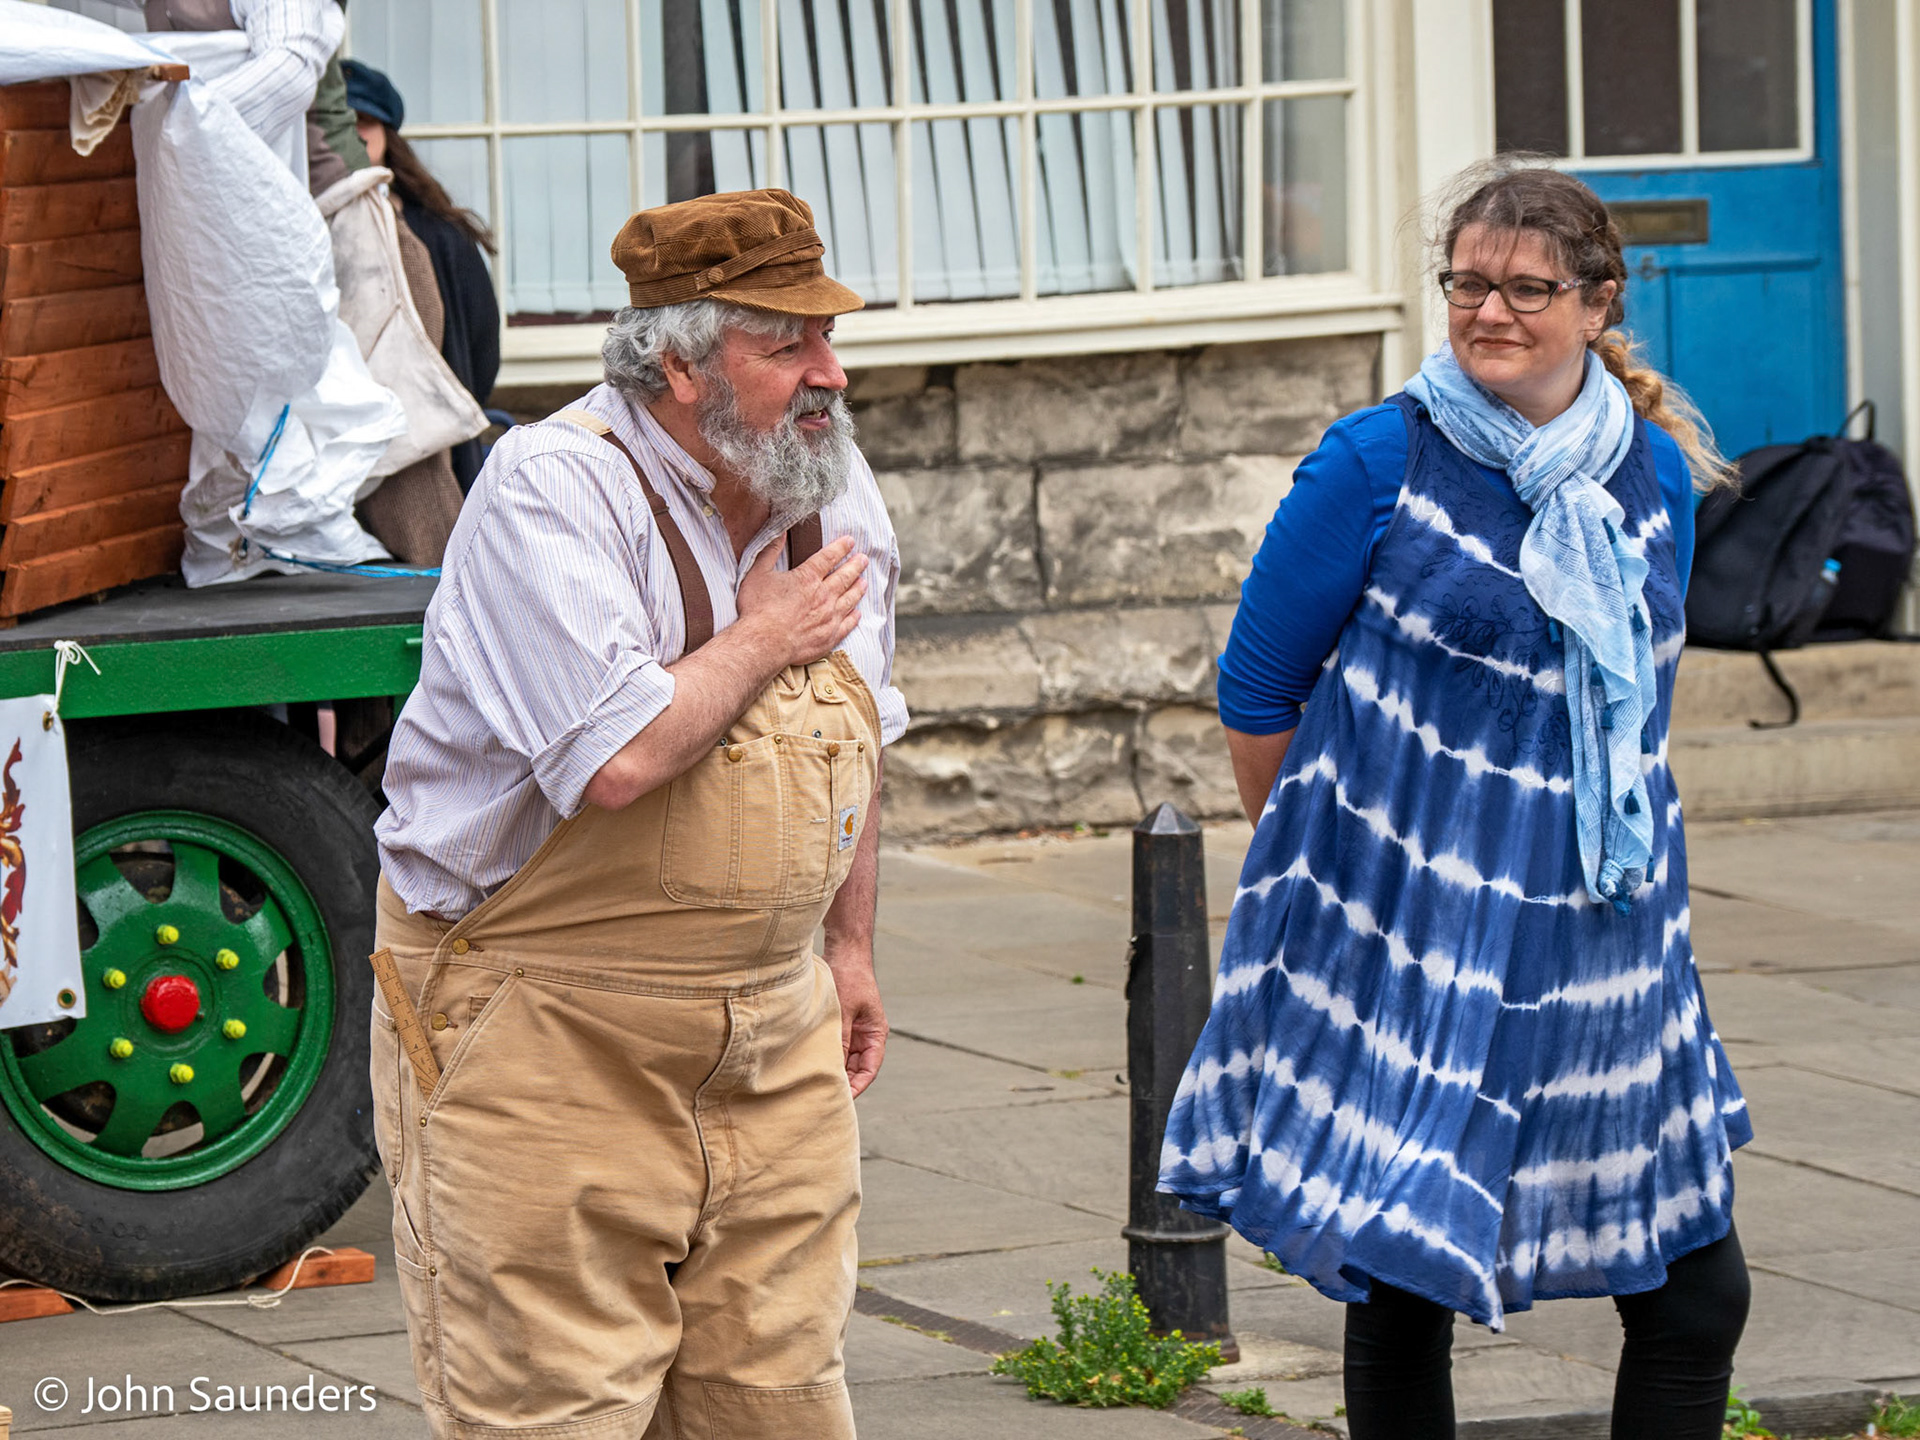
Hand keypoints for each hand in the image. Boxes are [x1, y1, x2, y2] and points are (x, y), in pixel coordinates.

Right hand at [737, 534, 868, 666]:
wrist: (763, 643)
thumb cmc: (757, 609)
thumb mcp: (758, 573)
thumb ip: (770, 551)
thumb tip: (780, 532)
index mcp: (807, 578)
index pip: (829, 557)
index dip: (841, 547)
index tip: (850, 541)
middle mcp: (823, 595)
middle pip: (845, 576)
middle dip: (856, 565)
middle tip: (864, 559)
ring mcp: (829, 617)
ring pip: (850, 599)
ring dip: (858, 589)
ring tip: (864, 582)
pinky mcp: (829, 636)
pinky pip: (847, 624)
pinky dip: (854, 617)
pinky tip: (857, 613)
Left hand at [826, 945, 886, 1097]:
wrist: (845, 951)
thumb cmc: (849, 977)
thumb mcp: (845, 1011)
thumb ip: (841, 1039)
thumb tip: (833, 1067)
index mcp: (876, 1033)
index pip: (870, 1069)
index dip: (858, 1086)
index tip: (843, 1099)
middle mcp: (867, 1035)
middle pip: (857, 1068)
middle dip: (844, 1082)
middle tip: (824, 1096)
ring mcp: (853, 1030)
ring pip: (845, 1059)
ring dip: (834, 1070)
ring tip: (816, 1084)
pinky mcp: (841, 1023)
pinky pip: (835, 1046)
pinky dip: (827, 1056)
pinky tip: (812, 1064)